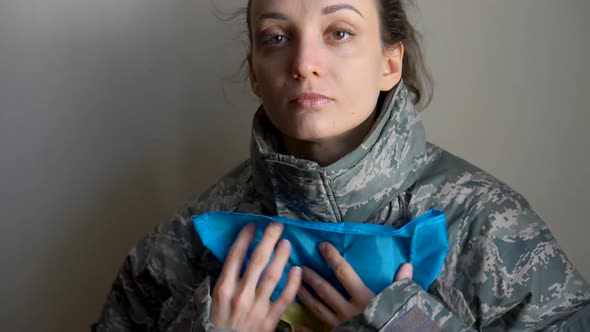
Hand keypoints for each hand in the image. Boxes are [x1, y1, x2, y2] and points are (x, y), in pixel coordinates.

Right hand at [210, 222, 301, 331]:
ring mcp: (257, 306)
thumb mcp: (213, 300)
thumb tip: (236, 261)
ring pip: (273, 276)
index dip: (245, 238)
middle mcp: (241, 294)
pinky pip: (284, 298)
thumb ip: (225, 281)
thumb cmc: (217, 322)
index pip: (235, 256)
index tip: (253, 225)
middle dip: (268, 240)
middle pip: (257, 260)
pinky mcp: (269, 320)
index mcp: (224, 288)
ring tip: (287, 243)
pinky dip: (292, 283)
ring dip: (281, 257)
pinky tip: (297, 270)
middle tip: (276, 225)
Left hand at [297, 242, 413, 328]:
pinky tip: (298, 324)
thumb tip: (407, 264)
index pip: (344, 272)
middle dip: (311, 277)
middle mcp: (348, 310)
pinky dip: (307, 329)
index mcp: (363, 297)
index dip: (332, 257)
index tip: (322, 245)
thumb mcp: (399, 301)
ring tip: (296, 285)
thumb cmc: (394, 320)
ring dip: (305, 296)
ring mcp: (340, 324)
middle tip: (300, 266)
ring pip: (318, 308)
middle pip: (325, 290)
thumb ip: (401, 283)